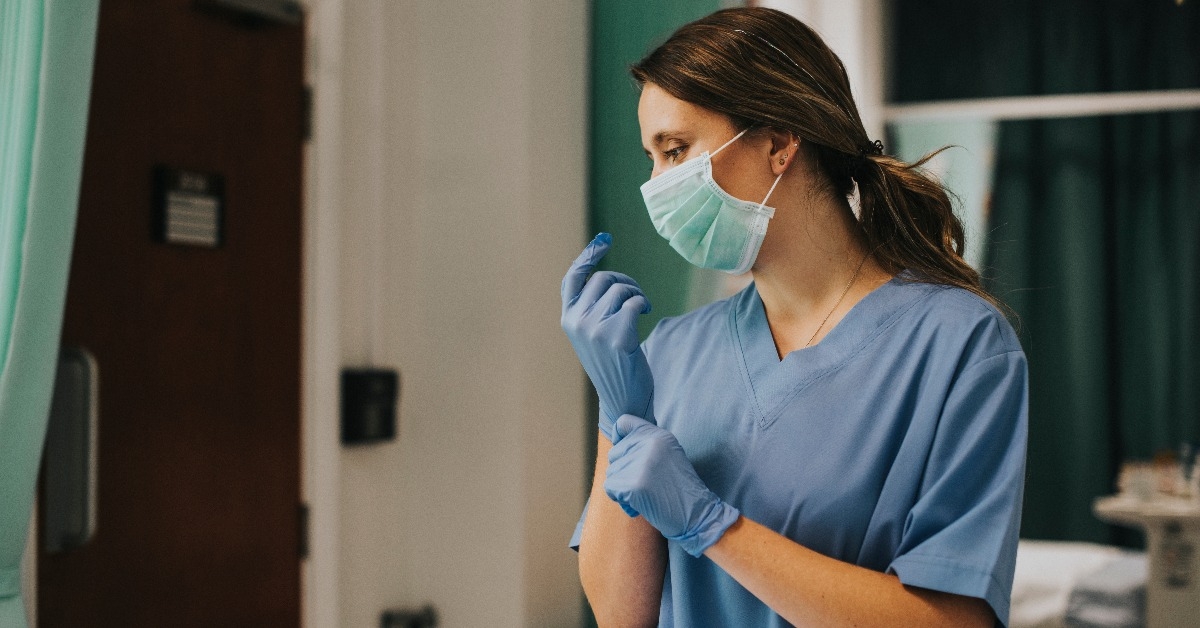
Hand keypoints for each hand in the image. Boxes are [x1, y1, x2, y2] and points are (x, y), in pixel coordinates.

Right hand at [560, 233, 654, 439]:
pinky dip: (643, 303)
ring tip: (641, 308)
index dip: (588, 256)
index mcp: (568, 319)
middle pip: (603, 279)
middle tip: (636, 295)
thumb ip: (591, 307)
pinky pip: (634, 302)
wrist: (624, 398)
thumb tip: (606, 275)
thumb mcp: (593, 333)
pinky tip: (645, 314)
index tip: (605, 240)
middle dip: (624, 280)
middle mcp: (577, 322)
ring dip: (636, 293)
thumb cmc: (613, 363)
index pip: (572, 278)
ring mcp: (595, 329)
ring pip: (620, 289)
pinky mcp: (617, 336)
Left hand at [605, 414, 739, 556]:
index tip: (626, 454)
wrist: (698, 514)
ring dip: (623, 488)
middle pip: (614, 453)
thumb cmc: (680, 489)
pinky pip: (611, 489)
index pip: (623, 422)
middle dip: (623, 472)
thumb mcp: (669, 455)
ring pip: (611, 473)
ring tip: (647, 495)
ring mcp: (641, 463)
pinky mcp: (634, 485)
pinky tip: (640, 505)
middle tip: (646, 484)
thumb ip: (646, 445)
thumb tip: (615, 443)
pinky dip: (622, 500)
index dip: (619, 438)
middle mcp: (649, 444)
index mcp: (659, 435)